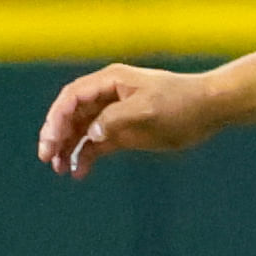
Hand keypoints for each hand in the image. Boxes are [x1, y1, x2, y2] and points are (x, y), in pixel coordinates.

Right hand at [35, 64, 214, 177]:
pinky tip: (78, 173)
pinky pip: (95, 145)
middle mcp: (107, 96)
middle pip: (70, 114)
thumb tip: (91, 133)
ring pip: (80, 131)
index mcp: (110, 82)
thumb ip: (117, 119)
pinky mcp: (123, 133)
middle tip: (47, 157)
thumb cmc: (180, 102)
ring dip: (66, 148)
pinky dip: (84, 157)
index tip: (52, 139)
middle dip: (55, 134)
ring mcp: (114, 115)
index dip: (57, 117)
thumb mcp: (148, 109)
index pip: (72, 97)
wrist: (208, 110)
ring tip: (59, 169)